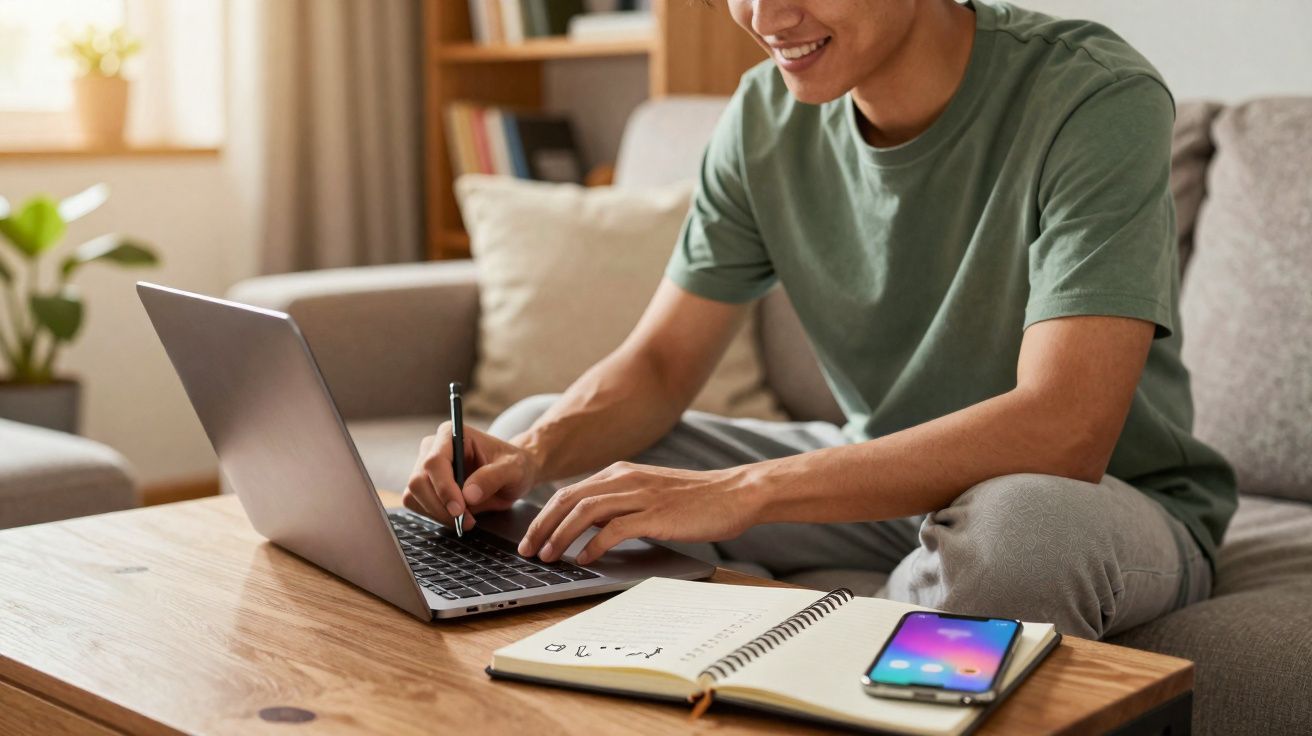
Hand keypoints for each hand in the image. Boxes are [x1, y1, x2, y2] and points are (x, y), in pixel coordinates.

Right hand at [403, 424, 540, 529]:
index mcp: (452, 434)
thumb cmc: (514, 466)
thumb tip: (468, 495)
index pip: (434, 462)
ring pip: (413, 494)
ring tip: (467, 520)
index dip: (444, 488)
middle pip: (418, 481)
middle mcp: (433, 447)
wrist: (512, 475)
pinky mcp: (424, 485)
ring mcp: (424, 466)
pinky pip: (416, 504)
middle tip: (466, 521)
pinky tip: (456, 517)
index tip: (459, 510)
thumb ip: (493, 478)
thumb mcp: (514, 469)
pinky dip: (434, 515)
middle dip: (440, 506)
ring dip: (437, 513)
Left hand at [517, 462, 760, 564]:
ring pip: (585, 511)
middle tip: (528, 550)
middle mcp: (626, 478)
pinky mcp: (656, 514)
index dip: (545, 515)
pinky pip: (614, 529)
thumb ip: (621, 503)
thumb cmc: (697, 499)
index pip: (570, 492)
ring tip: (549, 556)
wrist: (737, 493)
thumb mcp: (650, 494)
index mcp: (622, 472)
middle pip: (569, 499)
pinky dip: (593, 545)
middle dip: (542, 526)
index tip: (532, 537)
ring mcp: (641, 495)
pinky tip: (584, 559)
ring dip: (561, 535)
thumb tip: (590, 526)